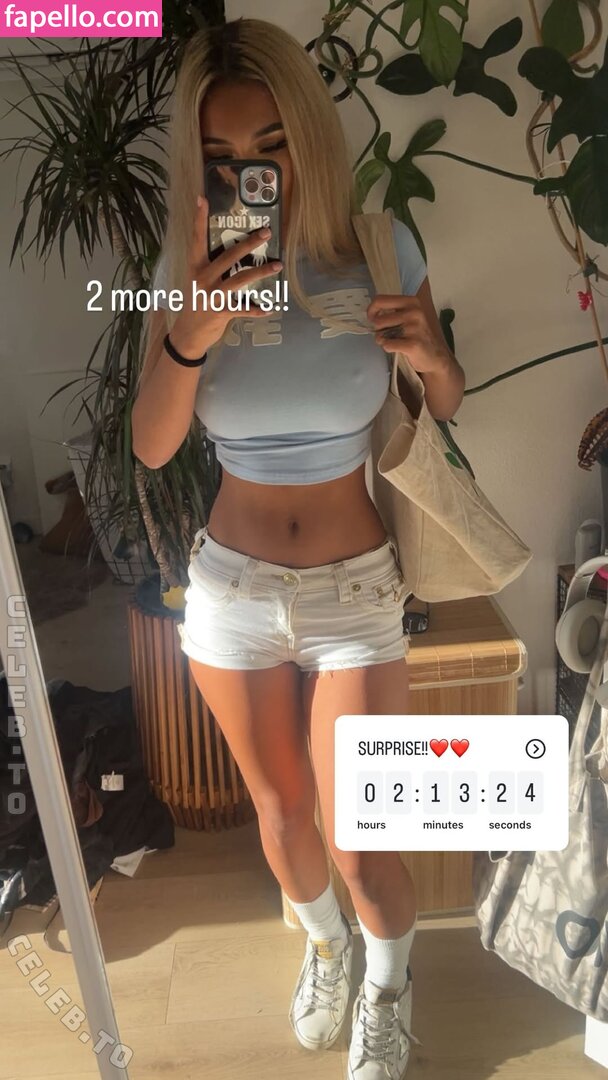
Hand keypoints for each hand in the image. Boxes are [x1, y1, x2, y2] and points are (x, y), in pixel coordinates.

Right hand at [170, 196, 281, 358]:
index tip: (203, 199)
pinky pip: (243, 308)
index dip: (199, 219)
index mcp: (196, 268)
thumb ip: (211, 269)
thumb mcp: (197, 283)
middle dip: (249, 243)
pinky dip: (257, 309)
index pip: (197, 239)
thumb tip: (234, 256)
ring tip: (278, 266)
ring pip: (241, 279)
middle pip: (229, 256)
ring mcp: (213, 295)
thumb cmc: (194, 305)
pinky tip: (269, 308)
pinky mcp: (221, 312)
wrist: (187, 334)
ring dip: (262, 272)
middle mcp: (204, 278)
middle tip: (266, 233)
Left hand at [367, 294, 450, 374]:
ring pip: (381, 333)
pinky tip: (398, 348)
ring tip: (394, 341)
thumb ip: (391, 311)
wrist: (434, 355)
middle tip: (388, 334)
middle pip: (378, 320)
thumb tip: (371, 314)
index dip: (371, 310)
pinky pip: (387, 345)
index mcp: (411, 302)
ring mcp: (414, 328)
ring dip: (383, 339)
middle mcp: (414, 312)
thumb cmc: (416, 335)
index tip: (372, 318)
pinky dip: (388, 348)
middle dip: (378, 330)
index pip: (380, 300)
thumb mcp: (407, 316)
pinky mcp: (413, 344)